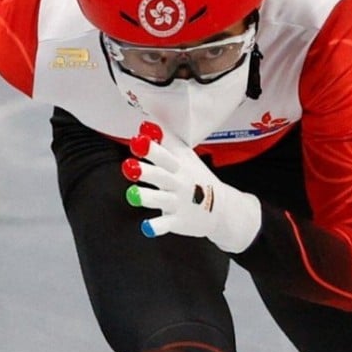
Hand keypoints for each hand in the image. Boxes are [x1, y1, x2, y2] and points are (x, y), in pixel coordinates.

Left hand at [122, 121, 261, 252]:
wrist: (221, 208)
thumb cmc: (196, 178)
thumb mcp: (186, 157)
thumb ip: (167, 141)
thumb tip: (146, 122)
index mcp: (179, 166)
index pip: (166, 154)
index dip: (153, 148)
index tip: (139, 140)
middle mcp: (179, 182)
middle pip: (161, 175)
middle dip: (146, 171)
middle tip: (129, 166)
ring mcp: (179, 202)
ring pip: (161, 199)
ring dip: (147, 197)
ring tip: (133, 194)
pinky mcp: (178, 221)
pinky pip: (166, 224)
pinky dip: (157, 227)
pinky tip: (146, 228)